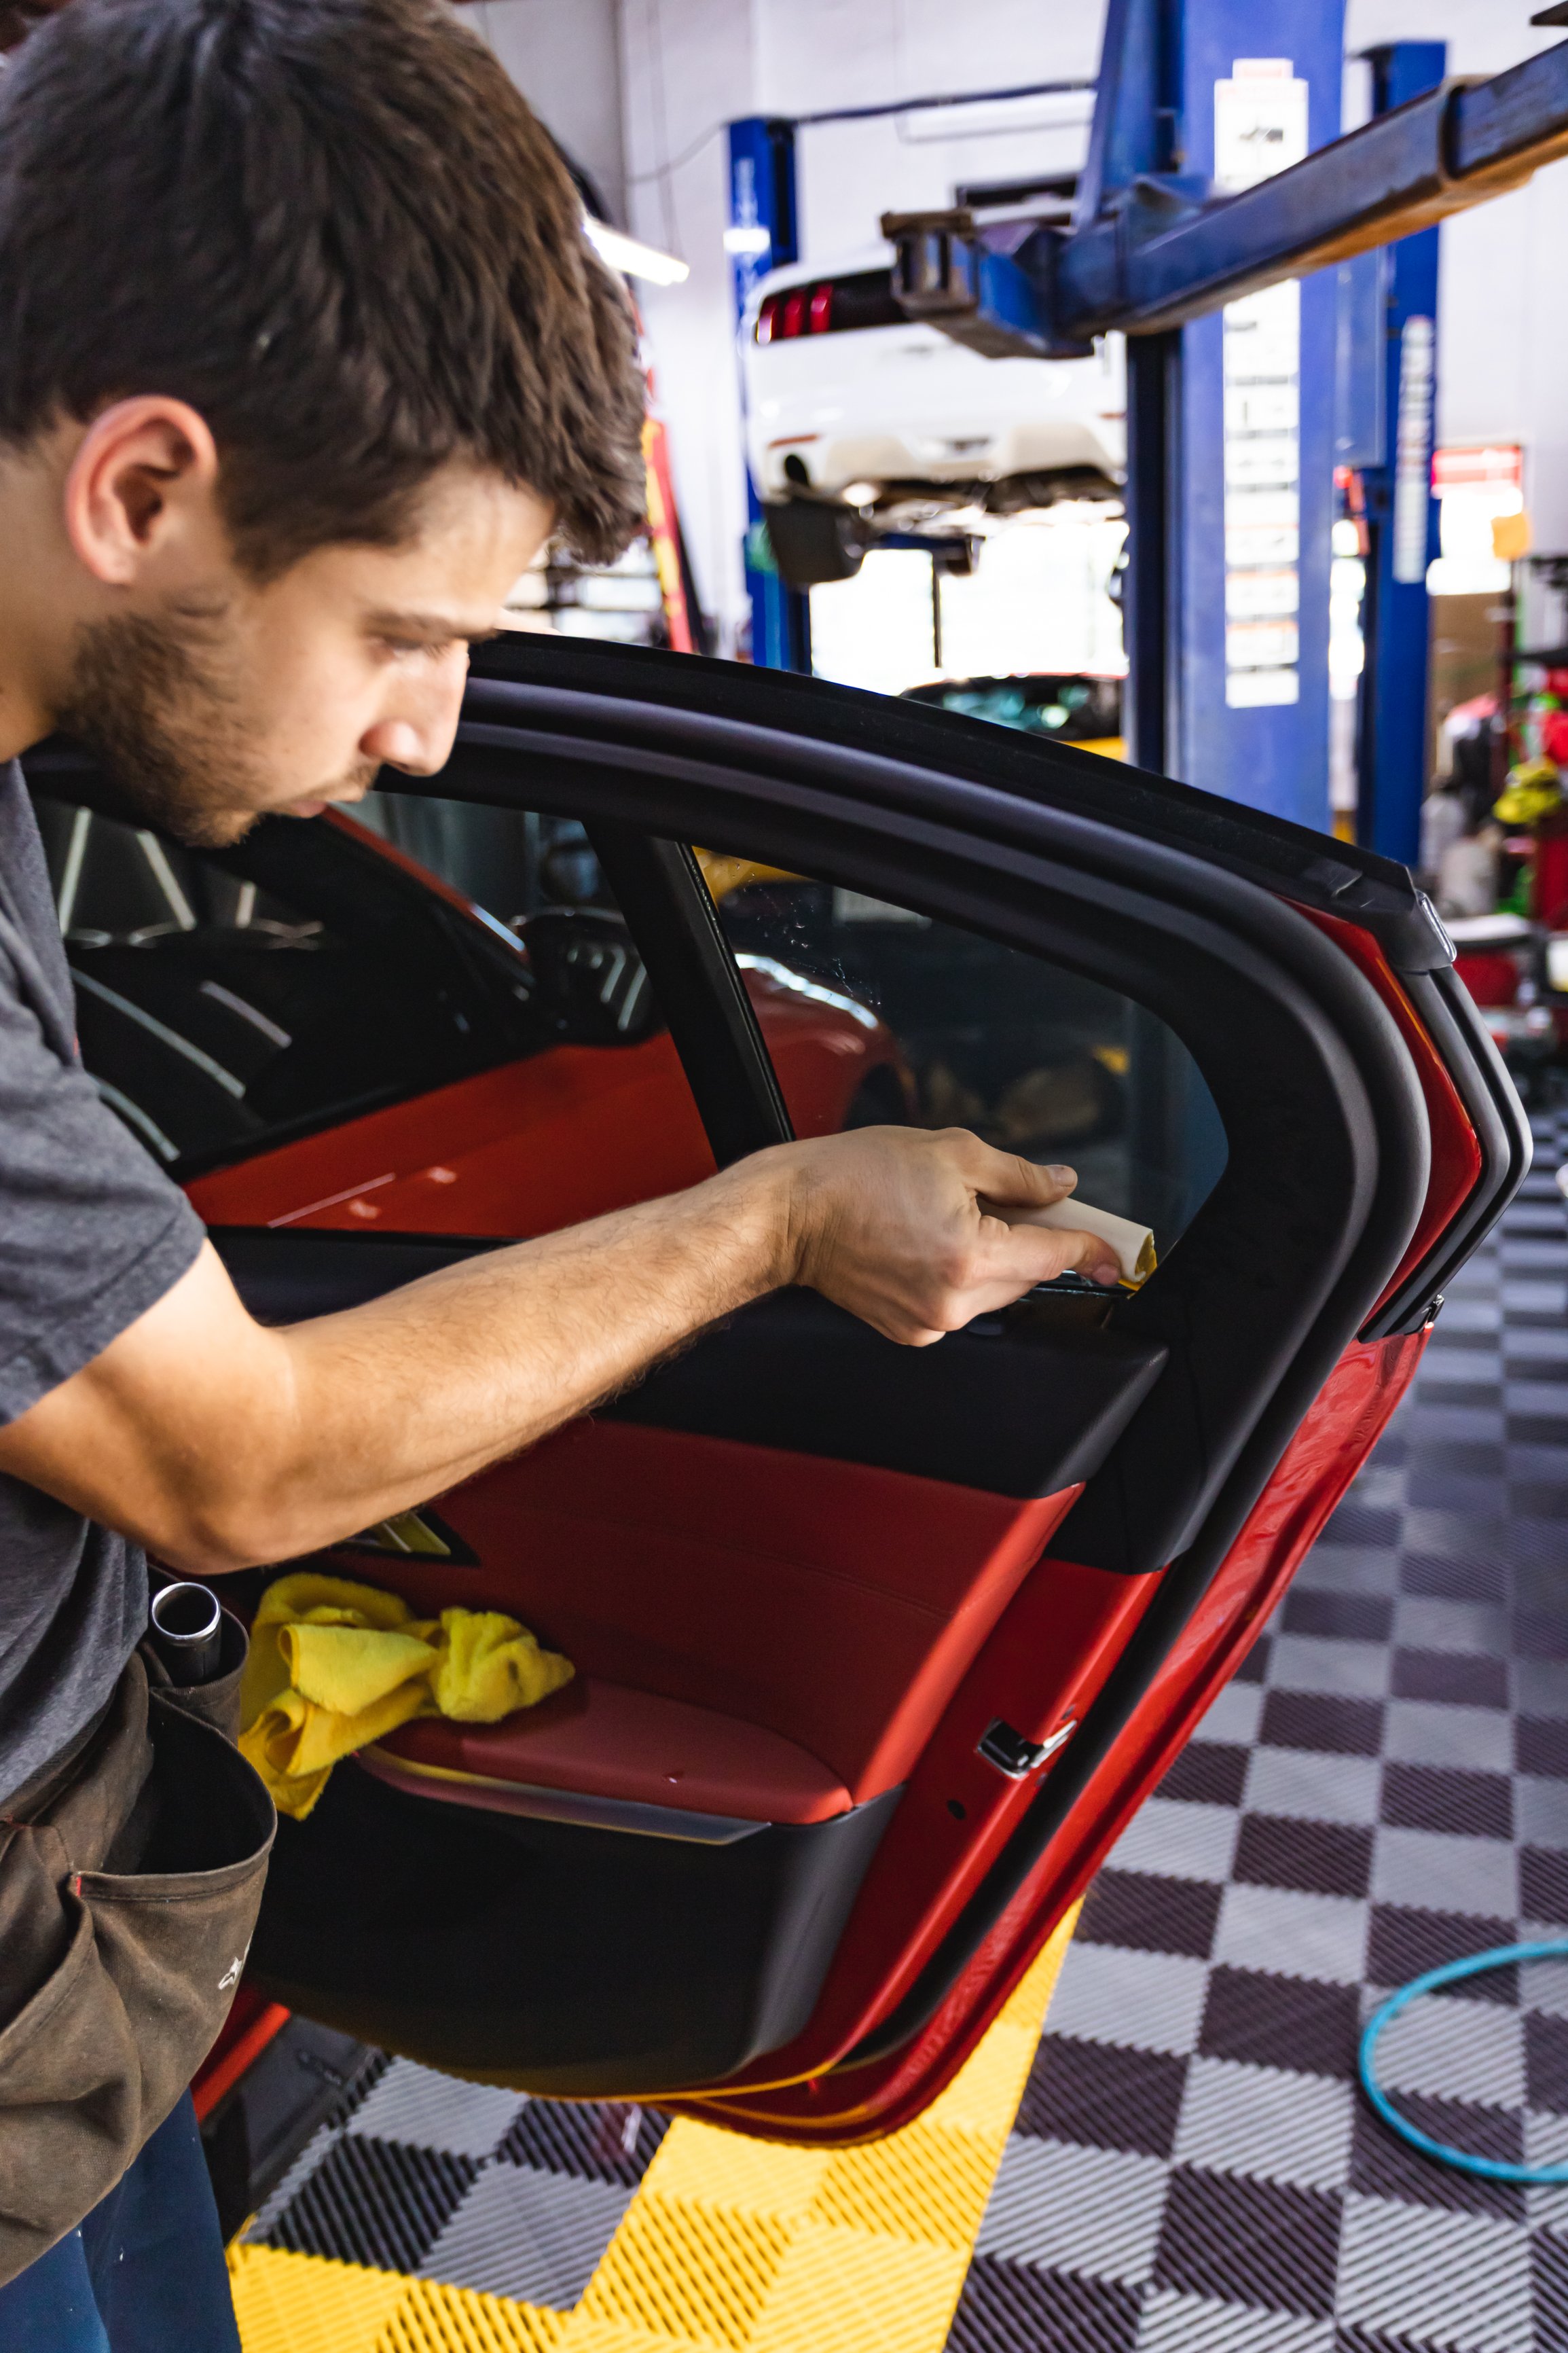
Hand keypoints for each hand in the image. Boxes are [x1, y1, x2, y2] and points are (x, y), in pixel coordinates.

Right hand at [776, 1126, 1123, 1345]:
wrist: (790, 1214)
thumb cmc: (854, 1177)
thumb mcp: (951, 1152)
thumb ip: (1018, 1175)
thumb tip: (1059, 1186)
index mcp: (969, 1256)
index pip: (1053, 1256)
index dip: (1090, 1246)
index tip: (1114, 1251)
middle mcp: (952, 1302)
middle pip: (1027, 1275)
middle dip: (1030, 1239)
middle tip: (1010, 1200)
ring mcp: (929, 1323)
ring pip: (995, 1290)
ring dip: (994, 1256)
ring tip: (950, 1215)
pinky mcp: (909, 1330)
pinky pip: (960, 1303)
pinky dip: (961, 1273)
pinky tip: (929, 1240)